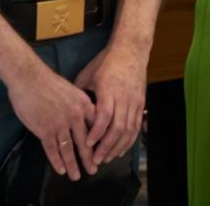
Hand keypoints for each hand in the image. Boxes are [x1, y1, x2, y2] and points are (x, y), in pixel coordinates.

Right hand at [5, 61, 95, 179]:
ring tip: (76, 175)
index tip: (103, 151)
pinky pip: (52, 149)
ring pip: (68, 149)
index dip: (100, 141)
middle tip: (94, 169)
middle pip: (85, 141)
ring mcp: (60, 123)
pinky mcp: (44, 129)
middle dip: (90, 158)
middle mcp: (75, 115)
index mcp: (84, 104)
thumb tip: (84, 118)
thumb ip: (79, 105)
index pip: (96, 126)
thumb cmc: (48, 82)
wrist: (29, 78)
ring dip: (72, 164)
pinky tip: (60, 170)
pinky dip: (56, 161)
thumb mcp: (72, 90)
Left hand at [73, 44, 147, 168]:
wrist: (131, 50)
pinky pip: (136, 126)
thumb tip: (68, 110)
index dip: (96, 132)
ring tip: (106, 158)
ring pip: (129, 130)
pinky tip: (121, 149)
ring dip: (118, 146)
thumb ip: (79, 94)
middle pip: (117, 128)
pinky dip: (129, 140)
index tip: (87, 144)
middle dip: (106, 146)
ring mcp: (134, 101)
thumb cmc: (106, 61)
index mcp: (109, 89)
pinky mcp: (141, 103)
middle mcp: (123, 97)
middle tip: (95, 159)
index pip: (104, 116)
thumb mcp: (88, 74)